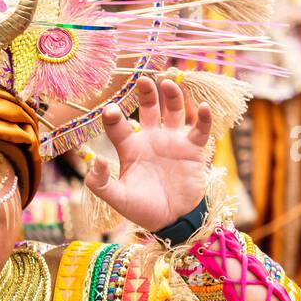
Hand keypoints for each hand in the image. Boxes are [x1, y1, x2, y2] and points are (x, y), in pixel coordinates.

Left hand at [84, 77, 211, 231]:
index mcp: (130, 147)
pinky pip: (200, 129)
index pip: (118, 125)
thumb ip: (101, 183)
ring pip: (174, 111)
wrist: (172, 221)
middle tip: (143, 79)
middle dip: (146, 93)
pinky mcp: (193, 149)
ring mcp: (173, 141)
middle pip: (148, 108)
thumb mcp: (117, 199)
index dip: (113, 116)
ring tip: (168, 83)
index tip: (110, 110)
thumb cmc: (142, 209)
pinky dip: (203, 117)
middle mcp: (151, 138)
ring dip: (172, 96)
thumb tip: (97, 161)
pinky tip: (202, 106)